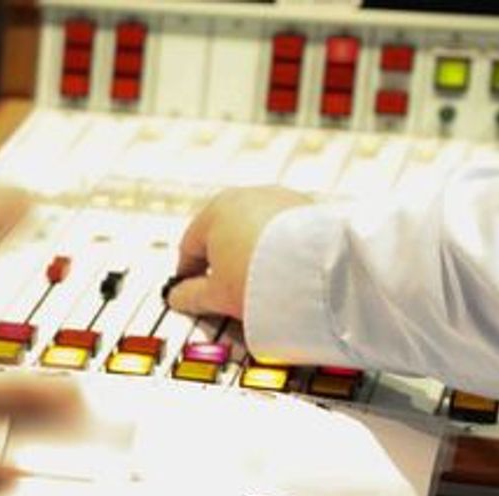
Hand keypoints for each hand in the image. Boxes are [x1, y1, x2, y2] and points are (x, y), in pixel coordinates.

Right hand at [165, 186, 312, 318]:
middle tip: (224, 289)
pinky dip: (277, 249)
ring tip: (256, 283)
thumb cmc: (262, 275)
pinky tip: (281, 272)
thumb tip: (179, 296)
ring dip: (250, 253)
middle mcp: (247, 196)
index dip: (186, 273)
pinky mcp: (308, 209)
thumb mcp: (216, 295)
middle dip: (221, 261)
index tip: (189, 289)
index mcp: (215, 209)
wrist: (318, 271)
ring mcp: (280, 199)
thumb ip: (190, 295)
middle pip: (223, 233)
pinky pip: (282, 232)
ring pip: (255, 230)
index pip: (189, 245)